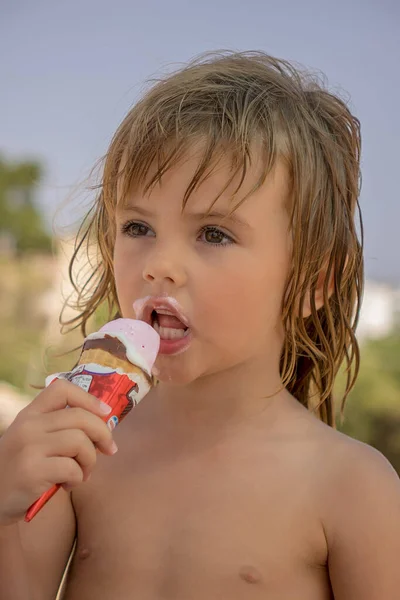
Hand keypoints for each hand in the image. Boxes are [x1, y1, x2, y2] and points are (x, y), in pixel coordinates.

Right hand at [0, 379, 116, 525]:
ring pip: (81, 442)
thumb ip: (58, 429)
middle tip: (109, 449)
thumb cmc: (20, 470)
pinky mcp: (32, 471)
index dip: (89, 398)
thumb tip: (104, 424)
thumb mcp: (32, 440)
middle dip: (103, 434)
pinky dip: (78, 478)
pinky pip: (72, 468)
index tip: (104, 413)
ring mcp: (29, 447)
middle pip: (81, 417)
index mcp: (30, 414)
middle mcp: (28, 425)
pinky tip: (67, 485)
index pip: (62, 389)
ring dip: (90, 460)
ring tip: (82, 473)